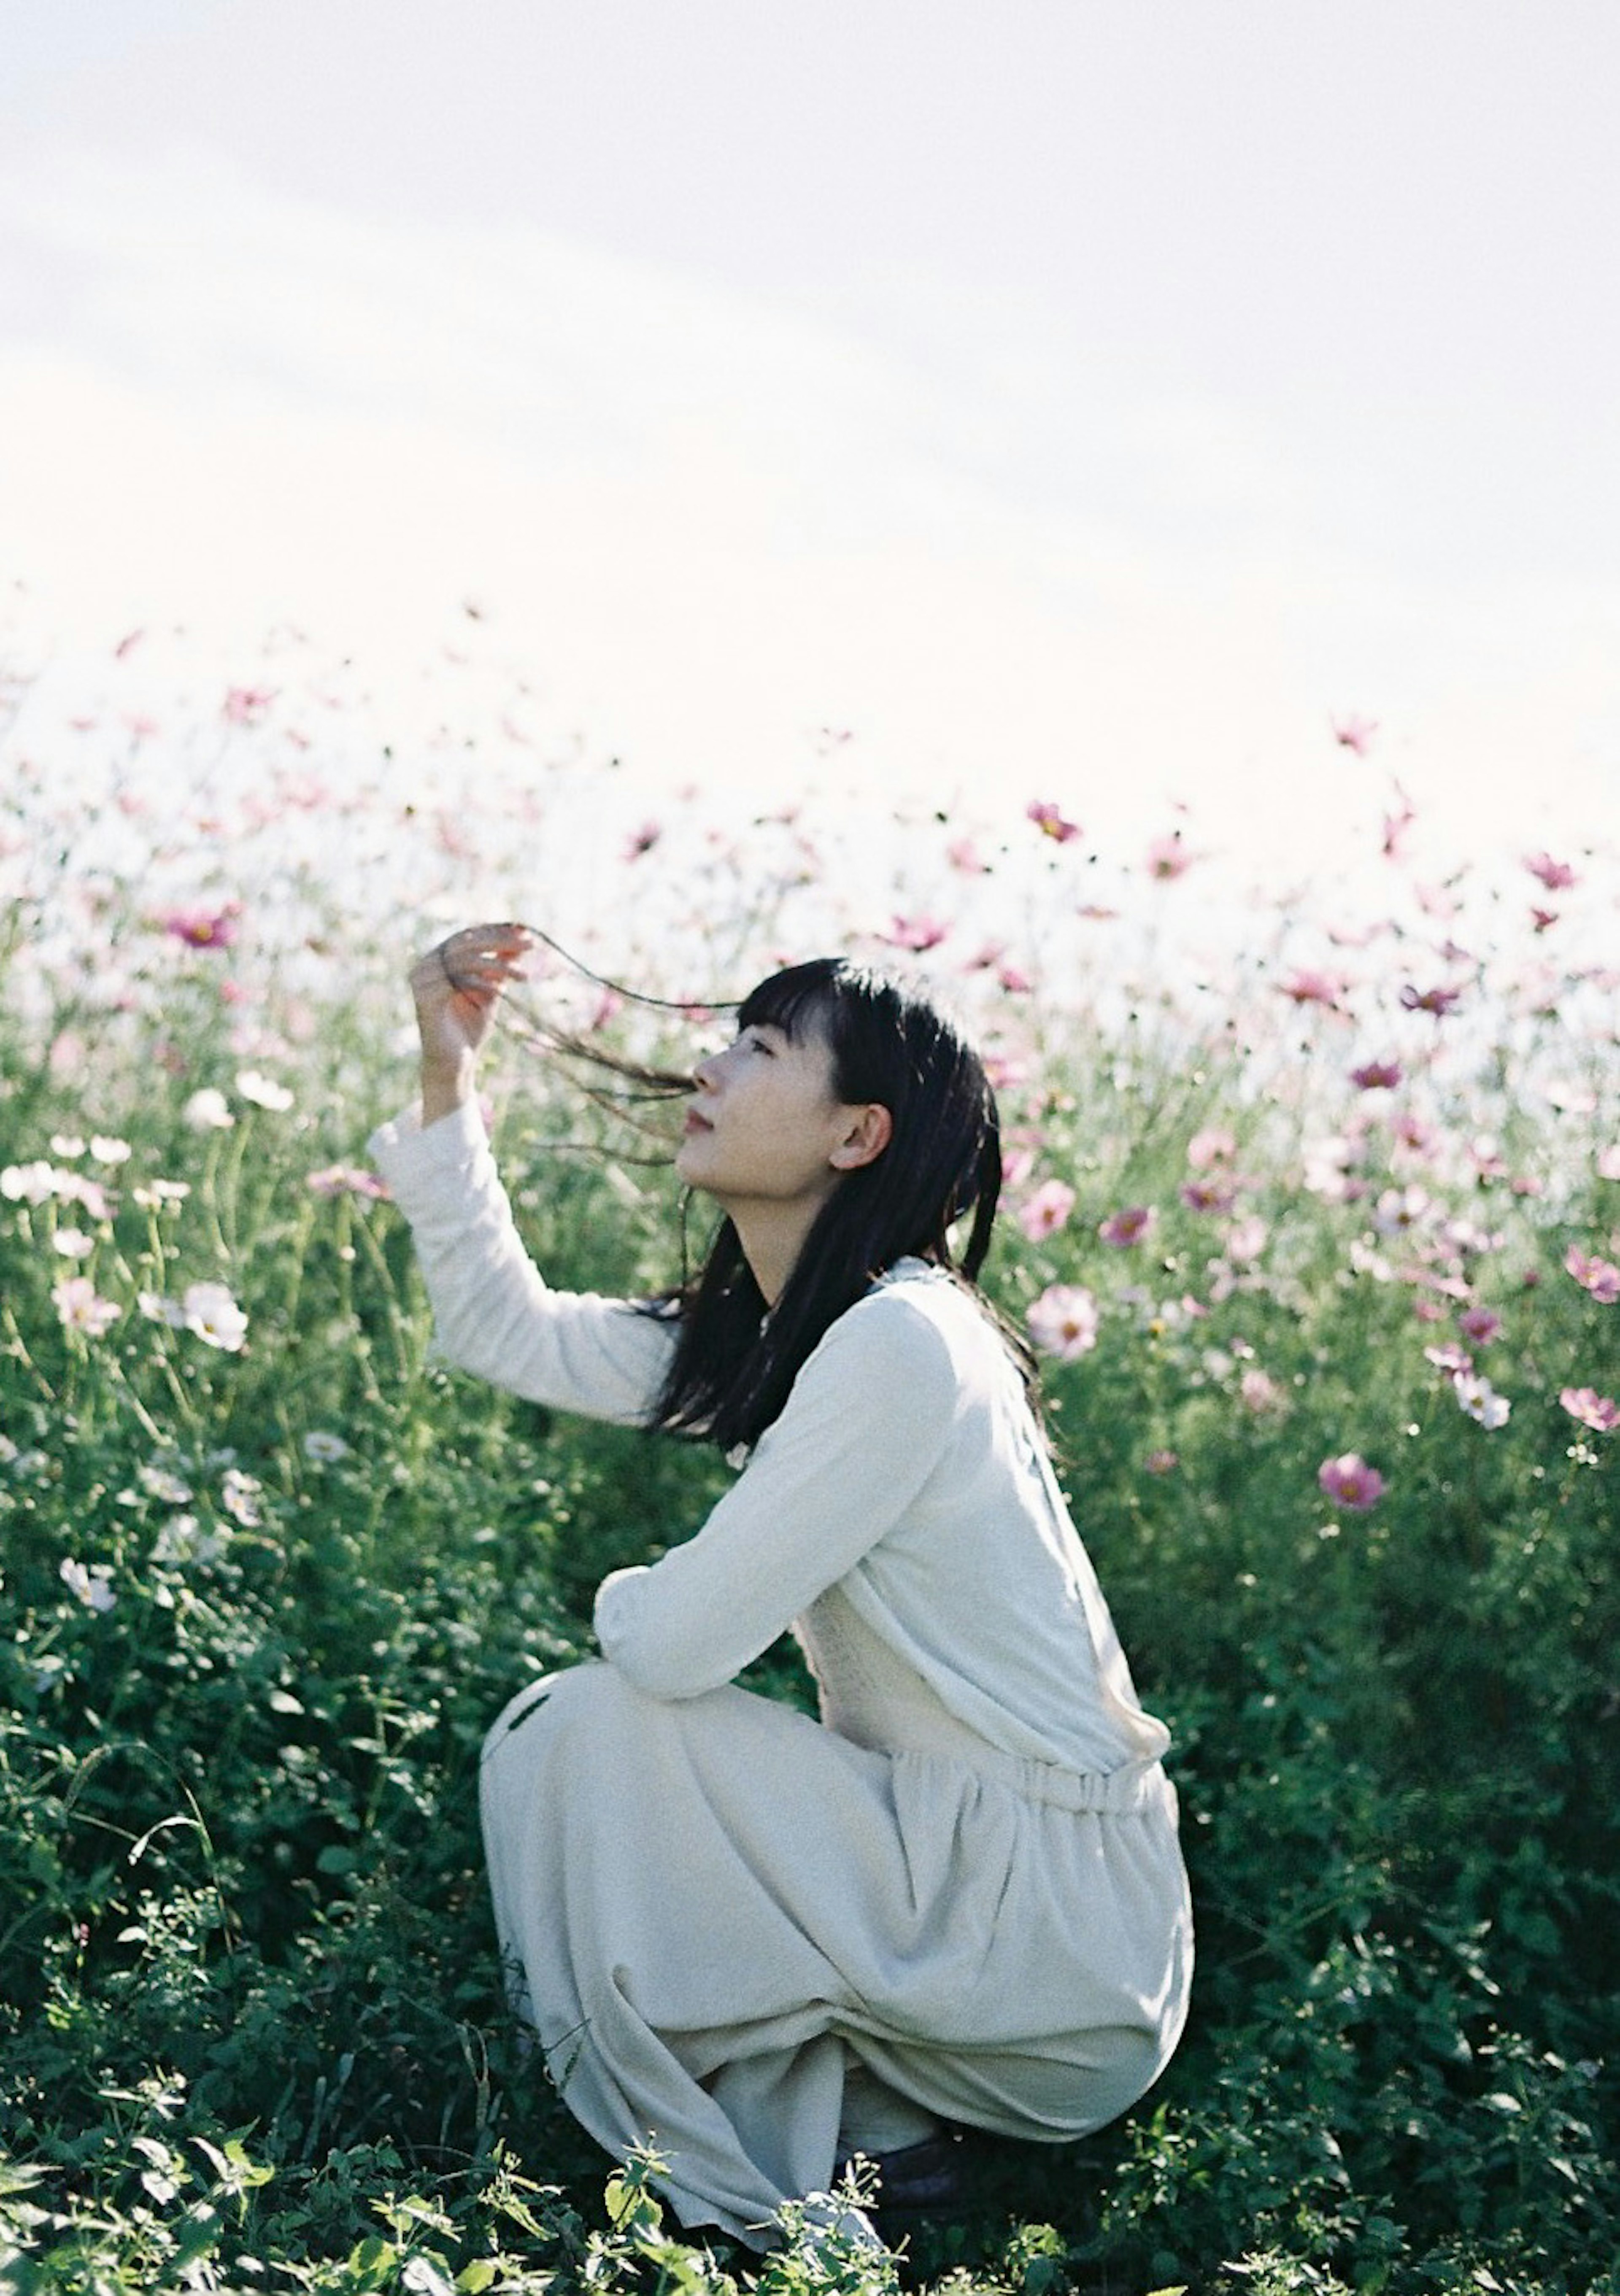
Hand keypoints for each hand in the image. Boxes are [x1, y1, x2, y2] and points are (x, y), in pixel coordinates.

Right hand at [410, 921, 531, 1114]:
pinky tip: (502, 991)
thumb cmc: (470, 1027)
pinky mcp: (424, 998)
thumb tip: (522, 936)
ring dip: (498, 965)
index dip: (497, 931)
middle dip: (501, 941)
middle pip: (466, 942)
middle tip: (531, 943)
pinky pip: (456, 982)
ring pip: (464, 960)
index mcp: (439, 958)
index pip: (469, 936)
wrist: (455, 1063)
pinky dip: (481, 984)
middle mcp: (426, 964)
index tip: (525, 931)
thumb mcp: (491, 989)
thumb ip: (501, 964)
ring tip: (524, 975)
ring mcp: (421, 980)